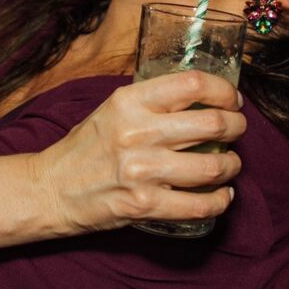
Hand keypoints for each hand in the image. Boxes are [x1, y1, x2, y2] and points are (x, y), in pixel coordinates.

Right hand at [29, 71, 247, 233]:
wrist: (50, 188)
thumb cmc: (86, 147)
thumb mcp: (113, 109)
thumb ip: (151, 102)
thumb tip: (200, 97)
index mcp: (130, 101)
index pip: (193, 84)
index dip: (224, 90)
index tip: (232, 99)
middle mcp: (137, 132)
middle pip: (213, 123)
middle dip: (237, 127)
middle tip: (237, 130)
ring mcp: (141, 171)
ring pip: (213, 166)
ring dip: (232, 165)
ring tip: (230, 165)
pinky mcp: (144, 205)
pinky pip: (199, 204)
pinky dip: (220, 201)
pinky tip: (222, 196)